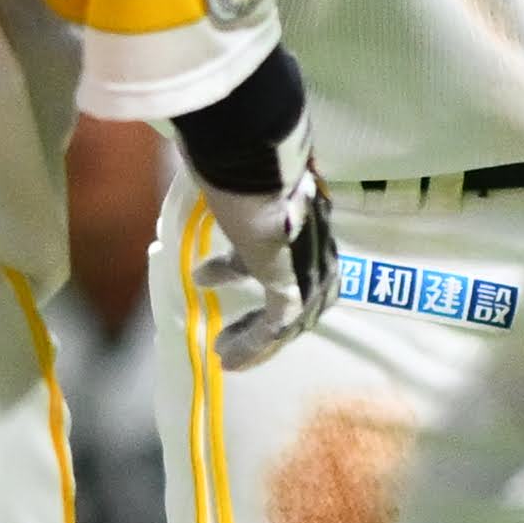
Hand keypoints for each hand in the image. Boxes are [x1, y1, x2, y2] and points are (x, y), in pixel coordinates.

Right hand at [192, 161, 338, 369]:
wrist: (261, 170)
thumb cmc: (247, 166)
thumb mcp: (241, 183)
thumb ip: (232, 188)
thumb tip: (209, 168)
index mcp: (304, 221)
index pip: (286, 257)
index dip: (250, 271)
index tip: (218, 275)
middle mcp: (314, 250)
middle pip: (292, 296)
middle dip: (261, 316)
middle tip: (228, 328)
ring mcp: (309, 273)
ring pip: (284, 318)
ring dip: (250, 336)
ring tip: (221, 348)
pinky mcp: (294, 292)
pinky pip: (274, 328)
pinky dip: (251, 345)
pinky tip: (227, 356)